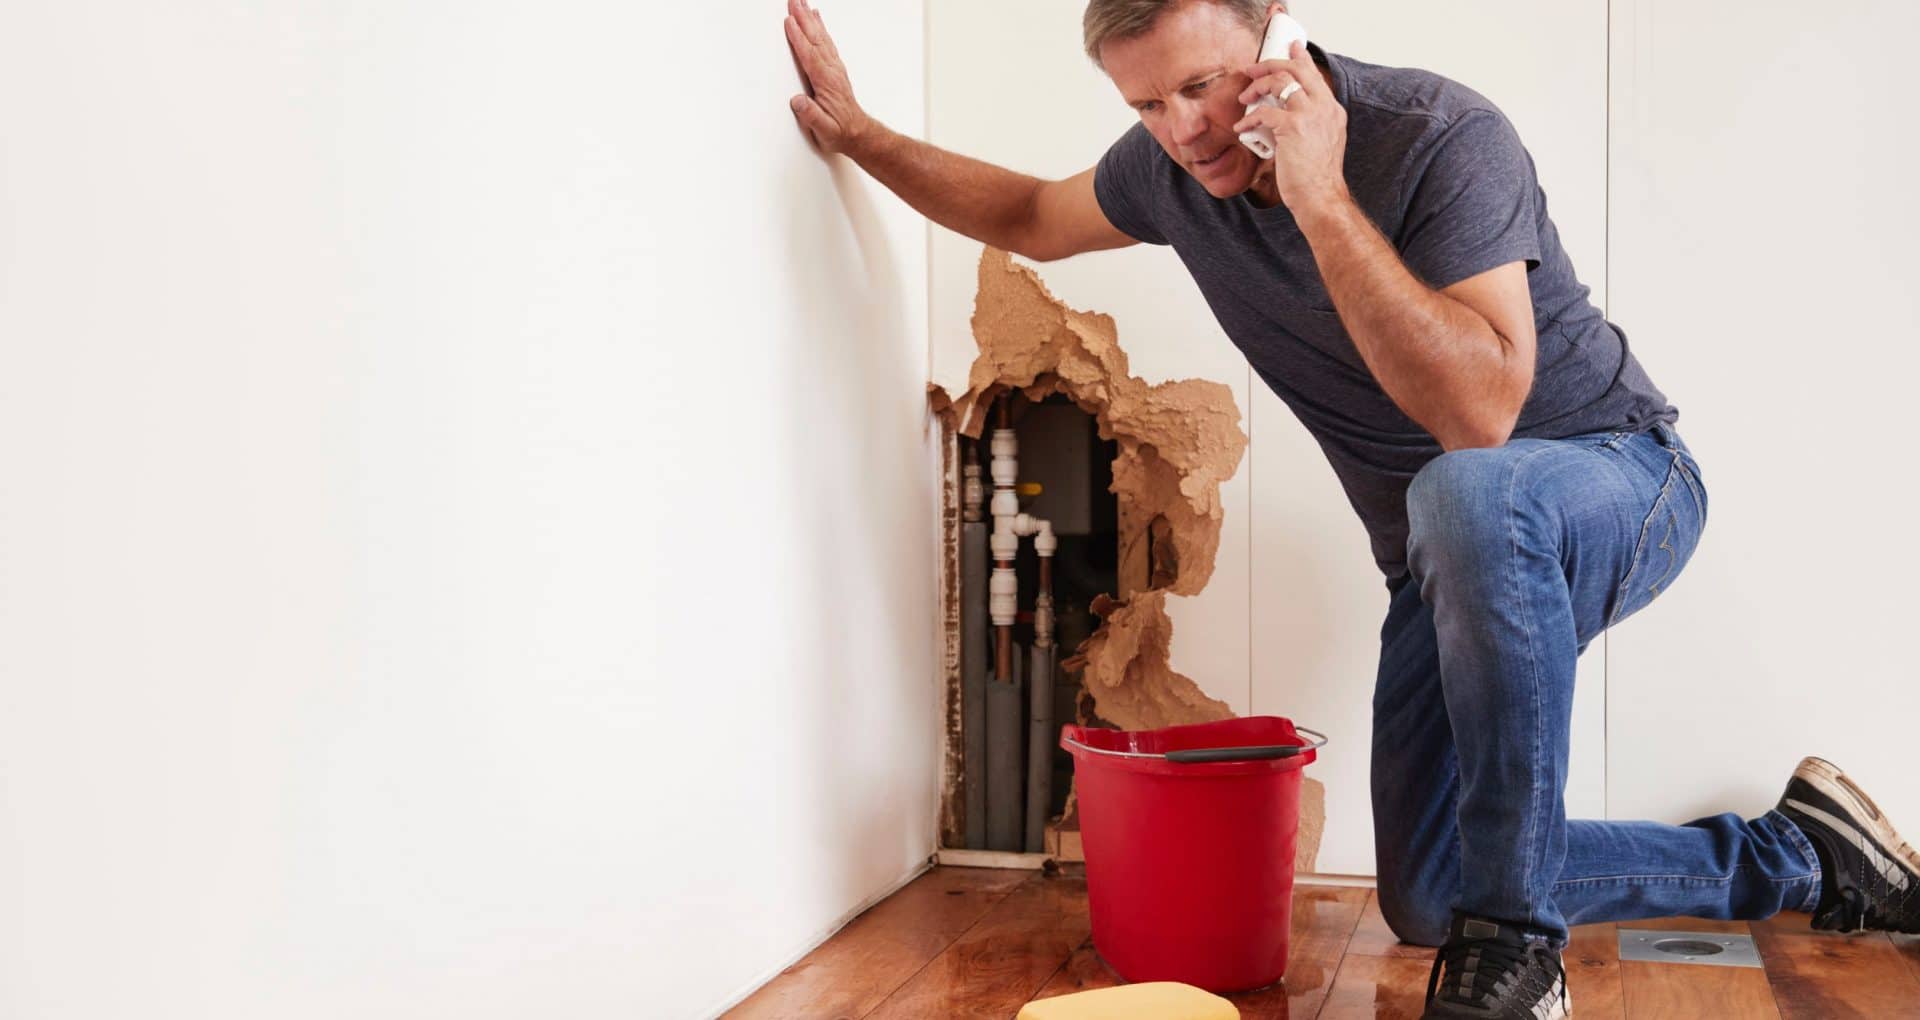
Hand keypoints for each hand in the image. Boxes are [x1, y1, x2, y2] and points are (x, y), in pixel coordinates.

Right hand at [785, 0, 871, 153]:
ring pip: (821, 37)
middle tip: (793, 0)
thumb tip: (798, 102)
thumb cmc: (840, 133)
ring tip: (802, 3)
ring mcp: (835, 68)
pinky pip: (826, 42)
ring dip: (811, 19)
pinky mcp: (834, 68)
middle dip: (803, 18)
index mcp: (827, 83)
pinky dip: (820, 28)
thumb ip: (811, 116)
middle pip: (816, 39)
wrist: (857, 135)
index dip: (798, 38)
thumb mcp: (824, 131)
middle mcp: (832, 71)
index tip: (789, 22)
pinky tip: (816, 19)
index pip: (810, 56)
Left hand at [1234, 40, 1349, 211]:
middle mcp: (1325, 108)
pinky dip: (1249, 119)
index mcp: (1332, 110)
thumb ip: (1307, 124)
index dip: (1300, 58)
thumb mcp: (1319, 143)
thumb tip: (1282, 118)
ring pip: (1280, 81)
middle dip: (1270, 64)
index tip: (1290, 47)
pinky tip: (1241, 128)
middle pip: (1297, 69)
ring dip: (1257, 87)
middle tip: (1252, 70)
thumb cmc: (1316, 178)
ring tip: (1244, 98)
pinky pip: (1264, 113)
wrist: (1320, 197)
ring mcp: (1310, 115)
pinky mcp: (1293, 127)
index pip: (1314, 75)